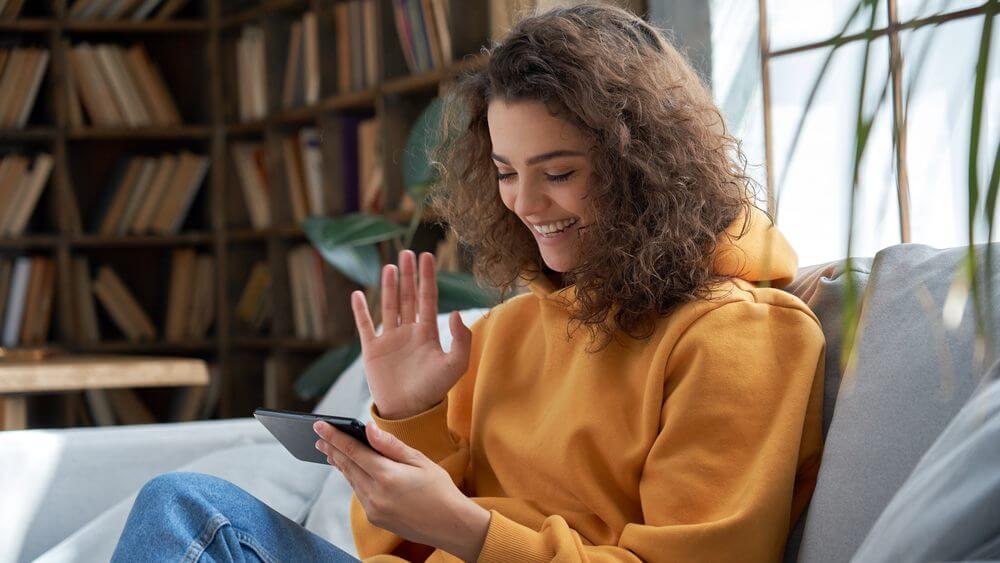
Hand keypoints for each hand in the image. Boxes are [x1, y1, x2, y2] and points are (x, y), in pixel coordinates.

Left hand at [314, 420, 490, 561]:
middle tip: (318, 438)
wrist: (451, 526)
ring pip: (351, 481)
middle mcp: (375, 494)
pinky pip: (360, 494)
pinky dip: (354, 479)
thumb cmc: (440, 489)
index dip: (335, 437)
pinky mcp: (375, 518)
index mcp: (387, 476)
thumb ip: (391, 445)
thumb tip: (368, 429)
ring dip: (341, 465)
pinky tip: (353, 471)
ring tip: (331, 452)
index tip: (319, 426)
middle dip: (332, 450)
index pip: (353, 451)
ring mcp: (373, 509)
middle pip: (347, 466)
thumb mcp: (420, 461)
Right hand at [351, 250, 472, 418]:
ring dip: (389, 286)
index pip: (427, 298)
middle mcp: (408, 332)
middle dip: (408, 275)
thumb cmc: (434, 390)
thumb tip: (454, 312)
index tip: (427, 255)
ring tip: (391, 266)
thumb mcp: (455, 365)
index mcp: (428, 333)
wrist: (408, 412)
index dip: (427, 277)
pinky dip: (360, 310)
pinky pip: (365, 325)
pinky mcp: (372, 350)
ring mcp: (389, 339)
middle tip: (408, 252)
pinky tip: (358, 294)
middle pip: (408, 296)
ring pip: (389, 305)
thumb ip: (460, 339)